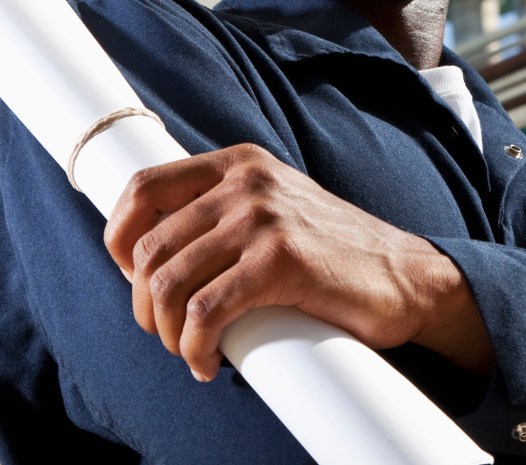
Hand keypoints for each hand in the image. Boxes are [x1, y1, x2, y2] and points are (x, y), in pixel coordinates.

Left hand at [103, 143, 495, 380]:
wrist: (407, 277)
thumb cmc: (337, 255)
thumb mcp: (277, 209)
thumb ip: (225, 212)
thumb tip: (154, 253)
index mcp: (241, 163)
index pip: (144, 186)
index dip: (117, 236)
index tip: (128, 276)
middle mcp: (247, 182)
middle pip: (148, 246)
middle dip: (144, 302)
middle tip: (166, 331)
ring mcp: (263, 219)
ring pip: (169, 283)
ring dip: (166, 332)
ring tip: (188, 350)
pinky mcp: (280, 262)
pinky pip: (204, 313)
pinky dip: (193, 349)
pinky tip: (207, 363)